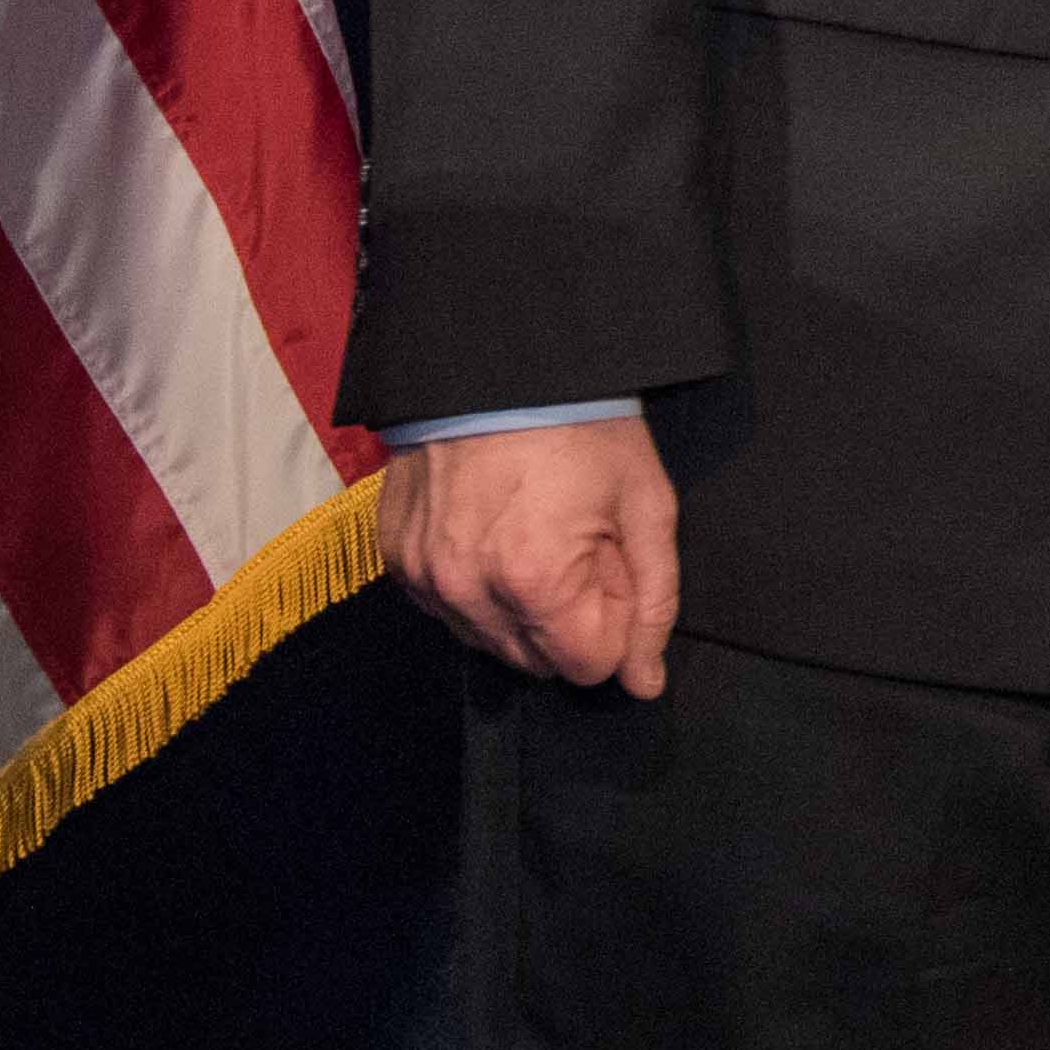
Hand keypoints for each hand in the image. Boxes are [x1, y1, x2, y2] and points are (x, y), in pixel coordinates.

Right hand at [386, 414, 681, 697]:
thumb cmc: (584, 428)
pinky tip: (493, 533)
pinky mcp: (396, 559)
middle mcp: (467, 591)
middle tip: (576, 542)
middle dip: (568, 617)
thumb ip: (653, 602)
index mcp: (536, 583)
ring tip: (533, 531)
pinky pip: (444, 609)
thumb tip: (644, 683)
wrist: (500, 366)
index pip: (588, 665)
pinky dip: (475, 588)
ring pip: (488, 642)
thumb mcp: (645, 506)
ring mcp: (423, 577)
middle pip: (536, 661)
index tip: (609, 561)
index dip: (613, 618)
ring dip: (520, 609)